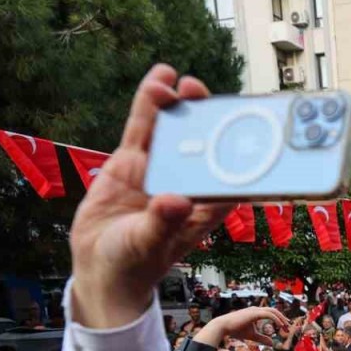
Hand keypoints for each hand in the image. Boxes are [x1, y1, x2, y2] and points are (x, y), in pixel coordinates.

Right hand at [69, 65, 233, 327]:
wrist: (101, 268)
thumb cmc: (134, 264)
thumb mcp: (147, 245)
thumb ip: (162, 224)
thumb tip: (176, 201)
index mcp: (204, 207)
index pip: (232, 175)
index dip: (243, 151)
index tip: (249, 127)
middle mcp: (186, 184)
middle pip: (204, 145)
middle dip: (209, 119)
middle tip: (206, 96)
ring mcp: (159, 171)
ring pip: (173, 131)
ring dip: (180, 106)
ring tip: (182, 81)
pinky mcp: (132, 164)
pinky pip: (143, 130)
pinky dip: (149, 107)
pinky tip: (158, 81)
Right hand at [199, 306, 288, 347]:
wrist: (223, 326)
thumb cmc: (235, 330)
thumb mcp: (252, 336)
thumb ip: (262, 338)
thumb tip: (272, 344)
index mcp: (255, 312)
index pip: (270, 313)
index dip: (279, 319)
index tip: (285, 327)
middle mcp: (256, 309)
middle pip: (273, 311)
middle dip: (282, 318)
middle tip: (289, 326)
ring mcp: (255, 310)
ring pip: (272, 311)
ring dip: (281, 318)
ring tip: (286, 326)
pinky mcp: (254, 313)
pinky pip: (269, 314)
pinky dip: (276, 319)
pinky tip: (281, 326)